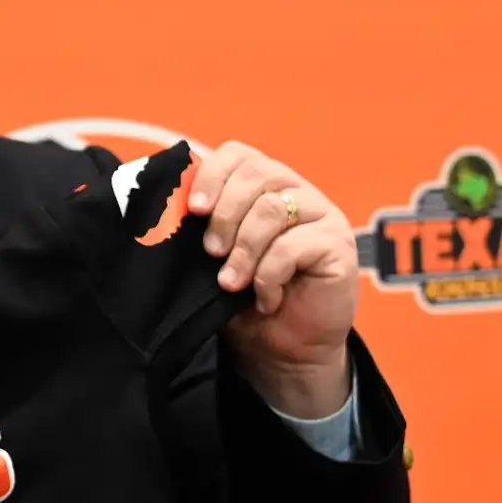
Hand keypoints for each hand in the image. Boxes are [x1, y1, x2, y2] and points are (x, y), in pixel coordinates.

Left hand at [188, 141, 358, 418]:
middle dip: (224, 215)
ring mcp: (322, 216)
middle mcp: (296, 192)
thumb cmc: (242, 300)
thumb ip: (197, 226)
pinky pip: (294, 246)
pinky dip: (268, 275)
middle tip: (211, 253)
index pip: (239, 154)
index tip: (192, 209)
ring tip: (231, 283)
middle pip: (256, 174)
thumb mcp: (212, 258)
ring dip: (243, 250)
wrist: (281, 348)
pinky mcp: (338, 245)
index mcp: (264, 186)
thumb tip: (164, 204)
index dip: (211, 175)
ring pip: (272, 210)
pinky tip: (264, 297)